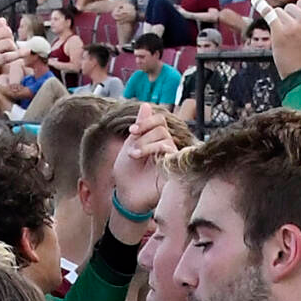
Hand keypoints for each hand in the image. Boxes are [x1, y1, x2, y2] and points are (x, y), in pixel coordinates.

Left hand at [107, 106, 176, 236]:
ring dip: (147, 145)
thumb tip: (146, 105)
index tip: (131, 131)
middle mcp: (165, 147)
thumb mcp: (129, 145)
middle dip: (144, 136)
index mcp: (155, 140)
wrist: (126, 196)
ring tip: (134, 156)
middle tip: (131, 150)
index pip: (159, 121)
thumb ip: (139, 127)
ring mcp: (170, 158)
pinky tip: (148, 161)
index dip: (146, 122)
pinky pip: (173, 154)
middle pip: (162, 129)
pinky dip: (158, 152)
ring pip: (166, 139)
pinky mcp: (174, 170)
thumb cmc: (127, 174)